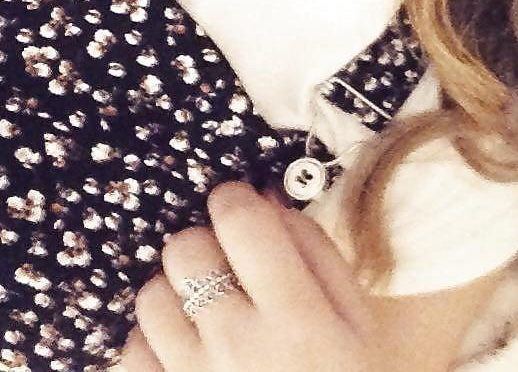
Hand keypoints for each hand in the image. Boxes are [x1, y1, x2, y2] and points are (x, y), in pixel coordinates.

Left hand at [118, 181, 382, 371]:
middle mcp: (236, 344)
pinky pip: (129, 350)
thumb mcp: (356, 319)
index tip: (238, 205)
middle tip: (225, 262)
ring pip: (150, 295)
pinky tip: (185, 348)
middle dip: (204, 243)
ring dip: (176, 292)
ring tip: (205, 310)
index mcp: (295, 314)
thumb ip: (316, 251)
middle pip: (184, 249)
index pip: (241, 222)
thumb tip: (266, 198)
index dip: (233, 199)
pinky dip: (152, 341)